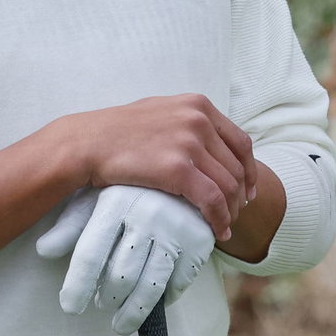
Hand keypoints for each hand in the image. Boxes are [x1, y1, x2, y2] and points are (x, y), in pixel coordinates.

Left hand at [36, 186, 214, 334]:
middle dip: (108, 298)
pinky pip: (179, 282)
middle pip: (121, 275)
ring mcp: (175, 230)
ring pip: (151, 285)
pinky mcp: (199, 241)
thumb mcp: (96, 196)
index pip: (90, 254)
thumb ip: (71, 225)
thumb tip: (43, 251)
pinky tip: (153, 302)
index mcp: (113, 204)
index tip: (70, 307)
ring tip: (120, 323)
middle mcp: (145, 216)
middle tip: (101, 304)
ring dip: (133, 311)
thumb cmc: (128, 187)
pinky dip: (164, 298)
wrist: (183, 166)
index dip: (78, 285)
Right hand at [54, 94, 252, 239]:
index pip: (241, 142)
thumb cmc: (116, 130)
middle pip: (236, 167)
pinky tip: (217, 230)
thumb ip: (187, 120)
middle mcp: (198, 120)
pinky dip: (219, 219)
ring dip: (230, 211)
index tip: (247, 190)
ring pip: (228, 186)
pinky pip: (212, 200)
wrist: (86, 143)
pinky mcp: (177, 169)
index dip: (249, 171)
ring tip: (223, 225)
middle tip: (233, 213)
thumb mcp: (160, 111)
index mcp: (198, 105)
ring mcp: (189, 143)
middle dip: (239, 196)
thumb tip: (210, 140)